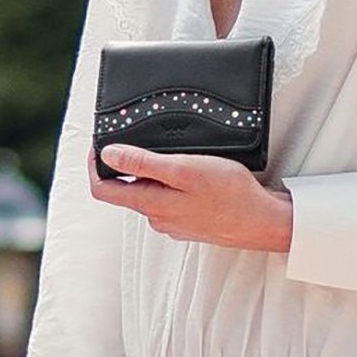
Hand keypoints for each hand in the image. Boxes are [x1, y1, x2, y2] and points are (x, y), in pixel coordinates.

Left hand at [88, 145, 292, 252]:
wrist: (260, 220)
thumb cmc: (227, 192)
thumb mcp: (183, 168)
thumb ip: (144, 163)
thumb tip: (108, 155)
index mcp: (150, 203)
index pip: (103, 189)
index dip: (95, 165)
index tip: (98, 143)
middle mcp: (156, 217)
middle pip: (126, 188)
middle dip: (128, 162)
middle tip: (141, 135)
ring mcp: (172, 222)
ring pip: (150, 192)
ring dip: (153, 171)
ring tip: (175, 149)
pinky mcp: (188, 221)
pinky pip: (169, 198)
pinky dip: (172, 181)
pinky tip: (192, 169)